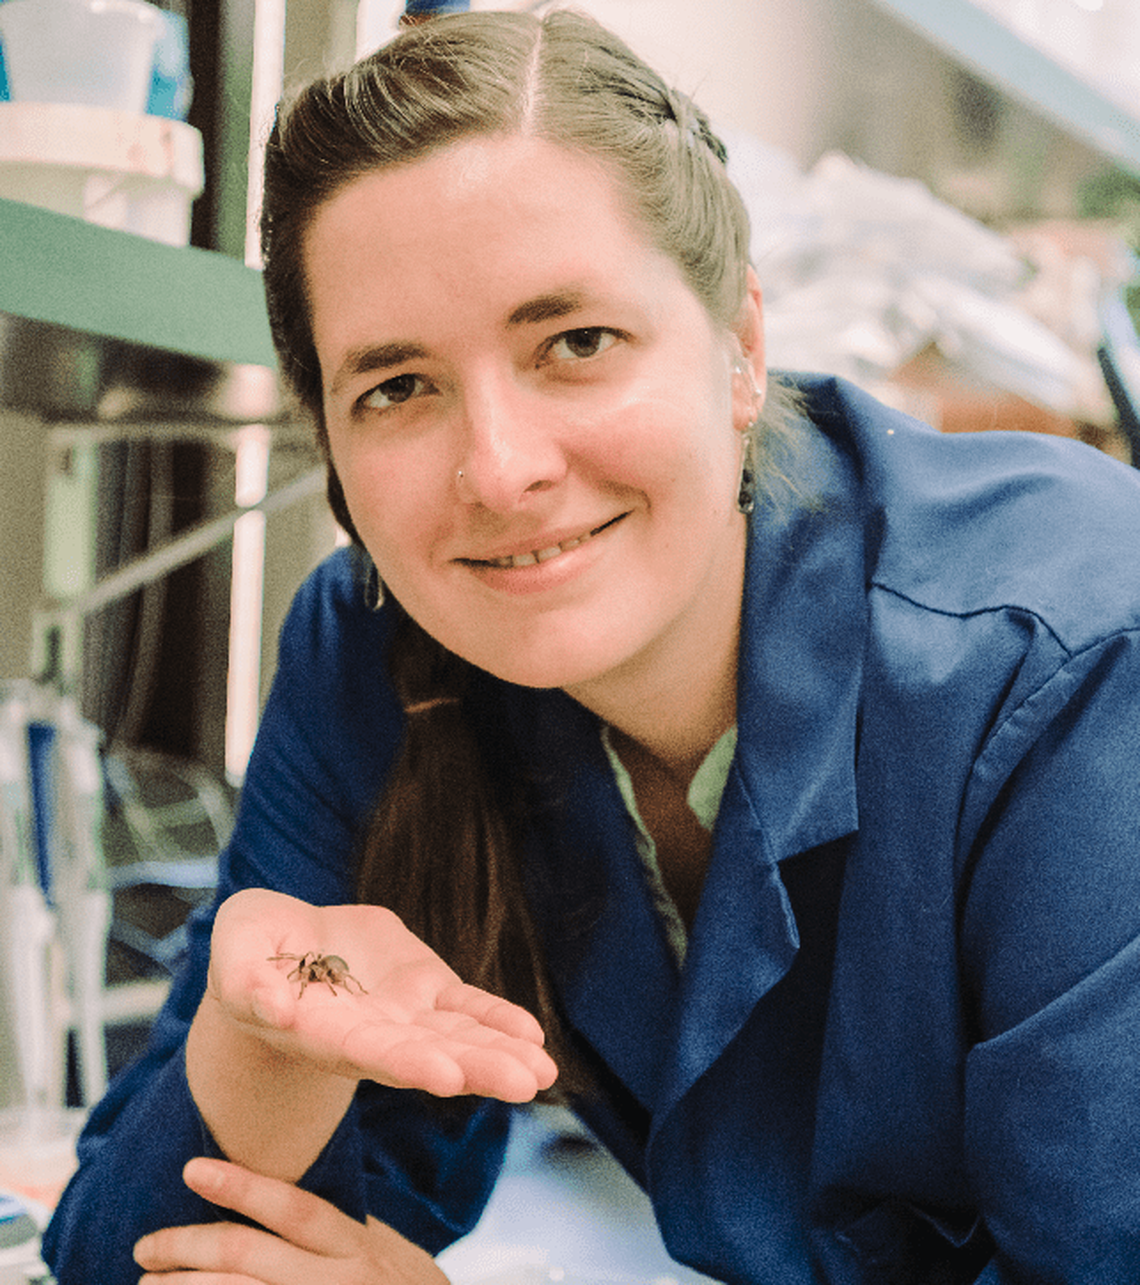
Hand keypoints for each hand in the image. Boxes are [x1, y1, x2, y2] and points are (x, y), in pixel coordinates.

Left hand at [134, 1156, 449, 1283]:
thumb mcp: (393, 1255)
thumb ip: (346, 1233)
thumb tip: (285, 1203)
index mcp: (358, 1251)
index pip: (293, 1208)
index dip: (241, 1185)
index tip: (192, 1167)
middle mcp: (338, 1284)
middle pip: (245, 1256)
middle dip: (185, 1247)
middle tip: (146, 1246)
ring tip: (149, 1284)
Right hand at [208, 888, 556, 1100]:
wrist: (281, 943)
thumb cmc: (249, 952)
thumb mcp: (236, 957)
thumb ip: (247, 982)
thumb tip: (272, 1006)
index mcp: (320, 1034)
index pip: (366, 1052)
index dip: (405, 1061)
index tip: (445, 1075)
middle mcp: (369, 1036)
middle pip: (426, 1056)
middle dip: (475, 1067)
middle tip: (522, 1082)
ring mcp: (403, 1014)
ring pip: (456, 1036)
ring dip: (499, 1052)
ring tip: (542, 1072)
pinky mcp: (425, 987)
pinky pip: (467, 1006)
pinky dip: (497, 1017)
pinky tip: (531, 1034)